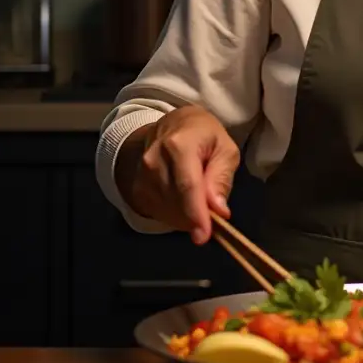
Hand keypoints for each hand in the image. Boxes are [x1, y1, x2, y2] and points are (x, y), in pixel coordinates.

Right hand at [114, 105, 240, 243]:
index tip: (203, 237)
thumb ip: (222, 178)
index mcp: (179, 145)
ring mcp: (141, 176)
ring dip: (188, 216)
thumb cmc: (204, 136)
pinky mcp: (137, 189)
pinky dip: (176, 216)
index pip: (187, 185)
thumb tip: (218, 210)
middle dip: (198, 216)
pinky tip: (185, 201)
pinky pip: (158, 214)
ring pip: (167, 212)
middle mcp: (154, 160)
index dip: (195, 214)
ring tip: (200, 198)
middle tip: (213, 208)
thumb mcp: (225, 148)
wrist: (173, 126)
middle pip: (176, 203)